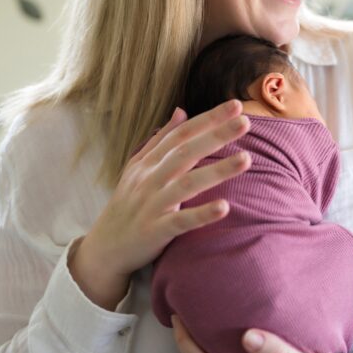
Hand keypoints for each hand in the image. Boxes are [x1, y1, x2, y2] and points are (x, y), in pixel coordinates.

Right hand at [84, 99, 251, 278]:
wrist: (105, 247)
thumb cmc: (128, 204)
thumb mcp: (138, 167)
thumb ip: (161, 140)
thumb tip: (181, 110)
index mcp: (149, 162)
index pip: (182, 134)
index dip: (208, 119)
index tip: (236, 106)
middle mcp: (150, 179)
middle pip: (186, 152)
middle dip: (216, 135)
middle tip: (246, 122)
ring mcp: (153, 204)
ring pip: (187, 184)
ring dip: (217, 170)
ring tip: (247, 159)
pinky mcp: (156, 231)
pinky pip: (181, 221)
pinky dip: (202, 214)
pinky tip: (224, 207)